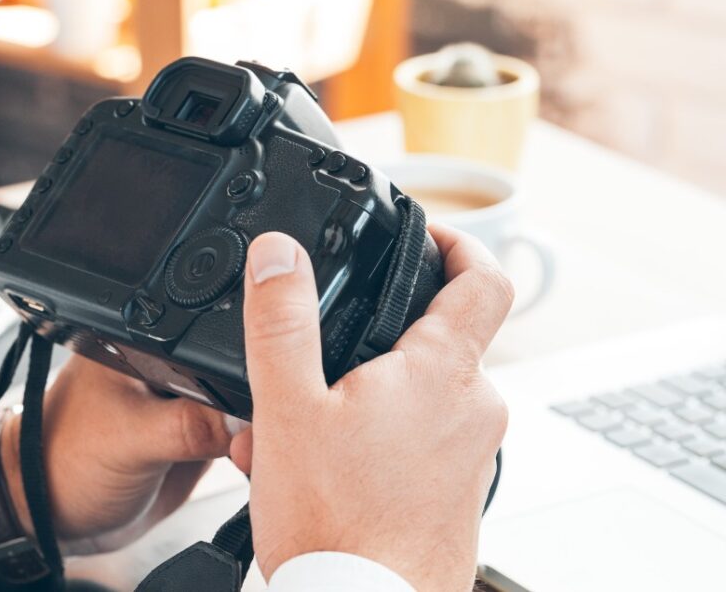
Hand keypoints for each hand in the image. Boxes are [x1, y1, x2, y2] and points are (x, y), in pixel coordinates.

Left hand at [0, 356, 237, 551]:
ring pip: (246, 403)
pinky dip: (250, 449)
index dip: (244, 362)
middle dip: (255, 400)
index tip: (263, 396)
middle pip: (238, 368)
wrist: (54, 517)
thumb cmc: (63, 463)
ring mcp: (189, 401)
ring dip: (253, 429)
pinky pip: (243, 436)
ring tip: (236, 453)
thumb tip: (250, 417)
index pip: (215, 339)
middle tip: (246, 435)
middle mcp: (173, 365)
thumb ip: (189, 424)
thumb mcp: (129, 439)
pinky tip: (241, 461)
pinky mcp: (200, 434)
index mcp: (147, 341)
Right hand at [231, 226, 512, 590]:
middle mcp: (473, 410)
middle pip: (437, 338)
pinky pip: (419, 441)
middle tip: (317, 352)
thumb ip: (283, 321)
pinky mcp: (457, 493)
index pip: (483, 278)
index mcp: (443, 373)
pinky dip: (373, 437)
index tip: (425, 235)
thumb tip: (279, 253)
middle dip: (372, 335)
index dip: (458, 241)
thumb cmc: (337, 527)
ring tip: (297, 424)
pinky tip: (317, 467)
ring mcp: (471, 455)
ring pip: (417, 395)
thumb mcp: (289, 408)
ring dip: (360, 394)